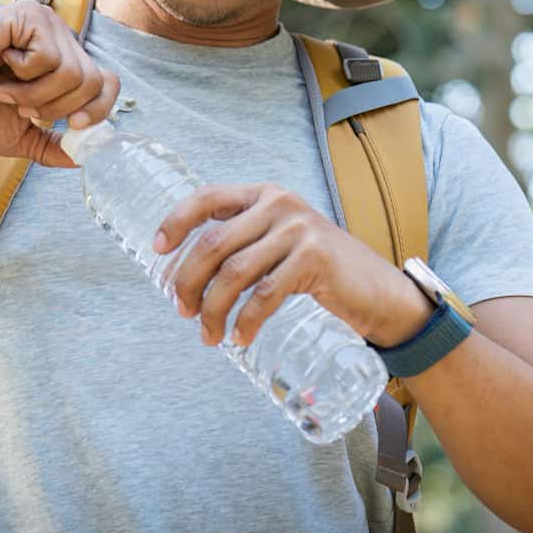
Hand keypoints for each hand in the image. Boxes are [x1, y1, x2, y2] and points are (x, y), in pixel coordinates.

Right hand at [0, 0, 122, 168]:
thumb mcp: (19, 138)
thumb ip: (52, 147)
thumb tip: (85, 158)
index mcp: (64, 64)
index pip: (108, 83)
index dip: (98, 109)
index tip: (70, 126)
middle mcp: (62, 40)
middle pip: (94, 83)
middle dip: (56, 108)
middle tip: (21, 107)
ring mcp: (48, 25)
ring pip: (73, 74)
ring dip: (34, 95)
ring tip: (6, 89)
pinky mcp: (31, 16)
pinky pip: (49, 57)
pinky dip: (22, 74)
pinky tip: (1, 62)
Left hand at [151, 184, 429, 347]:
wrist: (376, 290)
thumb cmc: (318, 270)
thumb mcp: (278, 242)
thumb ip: (244, 243)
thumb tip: (184, 275)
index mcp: (263, 194)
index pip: (207, 197)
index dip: (176, 221)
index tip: (156, 250)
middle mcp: (278, 203)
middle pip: (212, 242)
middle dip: (188, 281)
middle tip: (182, 311)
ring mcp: (298, 229)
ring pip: (234, 272)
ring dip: (213, 309)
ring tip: (208, 335)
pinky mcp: (315, 259)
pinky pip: (265, 294)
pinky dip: (247, 320)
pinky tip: (240, 338)